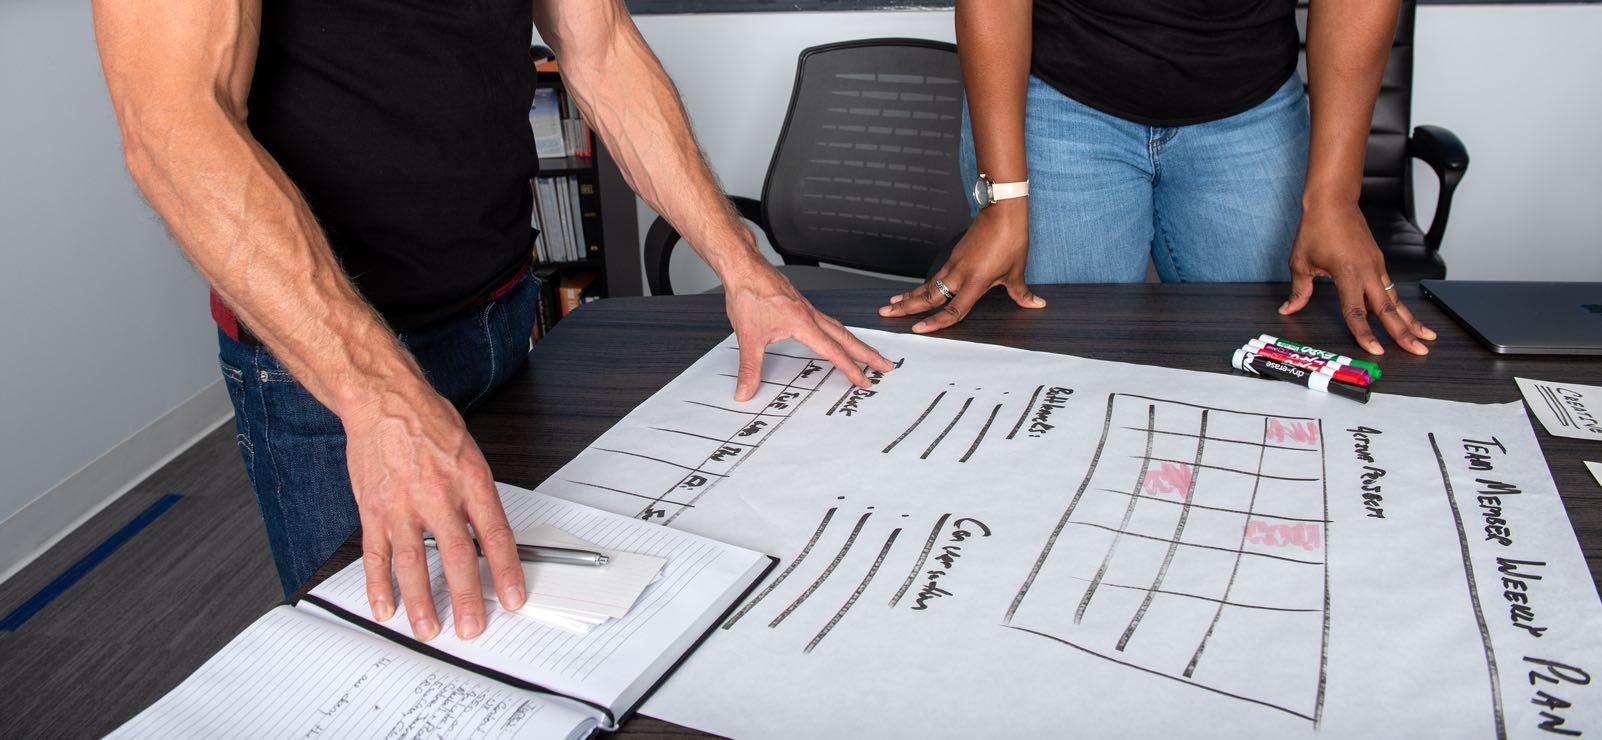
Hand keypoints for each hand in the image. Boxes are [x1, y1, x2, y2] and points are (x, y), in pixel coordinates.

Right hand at [346, 383, 525, 640]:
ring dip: (422, 601)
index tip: (512, 599)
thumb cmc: (429, 422)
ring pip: (414, 562)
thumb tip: (490, 537)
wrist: (384, 400)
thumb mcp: (470, 453)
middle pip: (457, 556)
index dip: (505, 571)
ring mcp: (402, 504)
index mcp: (471, 480)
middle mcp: (438, 494)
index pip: (495, 535)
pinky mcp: (373, 508)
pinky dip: (379, 584)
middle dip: (466, 597)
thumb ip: (479, 495)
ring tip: (429, 629)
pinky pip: (376, 554)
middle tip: (472, 627)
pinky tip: (385, 606)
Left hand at [721, 259, 895, 401]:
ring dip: (856, 342)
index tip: (864, 381)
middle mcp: (810, 315)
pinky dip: (839, 331)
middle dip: (868, 354)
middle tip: (885, 366)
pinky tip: (834, 335)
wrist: (744, 266)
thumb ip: (750, 368)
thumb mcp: (748, 336)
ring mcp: (807, 309)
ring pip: (839, 328)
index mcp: (803, 323)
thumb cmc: (748, 292)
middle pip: (847, 337)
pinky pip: (828, 321)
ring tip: (868, 354)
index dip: (850, 368)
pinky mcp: (800, 305)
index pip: (833, 351)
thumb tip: (745, 392)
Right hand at [877, 201, 1044, 332]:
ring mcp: (953, 264)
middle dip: (905, 307)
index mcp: (975, 282)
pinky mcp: (954, 256)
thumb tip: (1036, 304)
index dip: (935, 322)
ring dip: (908, 296)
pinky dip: (921, 286)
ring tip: (890, 304)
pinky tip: (913, 292)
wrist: (1002, 211)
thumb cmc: (1011, 239)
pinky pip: (934, 276)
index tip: (918, 330)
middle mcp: (959, 274)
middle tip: (886, 314)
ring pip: (927, 285)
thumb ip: (1022, 292)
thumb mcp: (1017, 270)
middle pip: (928, 296)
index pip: (953, 309)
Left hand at [1279, 201, 1436, 354]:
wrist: (1334, 201)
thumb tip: (1289, 309)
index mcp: (1347, 274)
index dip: (1365, 333)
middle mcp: (1367, 271)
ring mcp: (1377, 266)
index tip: (1376, 350)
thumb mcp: (1301, 262)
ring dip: (1411, 320)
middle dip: (1403, 333)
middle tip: (1419, 352)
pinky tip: (1409, 318)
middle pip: (1387, 309)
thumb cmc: (1317, 229)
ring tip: (1426, 339)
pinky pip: (1391, 289)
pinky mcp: (1379, 262)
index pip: (1356, 312)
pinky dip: (1401, 306)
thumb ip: (1299, 290)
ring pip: (1395, 300)